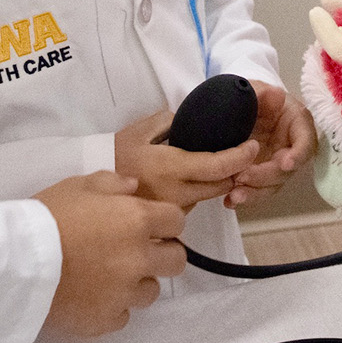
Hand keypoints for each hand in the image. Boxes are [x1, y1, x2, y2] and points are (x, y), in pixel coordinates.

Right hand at [35, 171, 186, 336]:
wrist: (18, 260)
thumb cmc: (47, 217)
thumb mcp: (77, 185)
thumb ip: (112, 183)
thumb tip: (133, 187)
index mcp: (136, 220)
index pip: (176, 221)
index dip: (164, 221)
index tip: (150, 224)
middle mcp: (138, 258)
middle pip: (176, 260)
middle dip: (162, 253)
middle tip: (138, 250)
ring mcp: (124, 292)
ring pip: (151, 291)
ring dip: (138, 282)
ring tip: (110, 274)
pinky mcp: (106, 319)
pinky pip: (123, 314)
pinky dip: (113, 305)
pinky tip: (93, 293)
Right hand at [114, 110, 259, 209]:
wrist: (90, 193)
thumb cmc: (113, 155)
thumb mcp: (140, 130)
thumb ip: (170, 121)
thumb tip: (191, 119)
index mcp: (172, 168)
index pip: (218, 167)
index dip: (240, 156)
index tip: (252, 145)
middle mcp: (177, 194)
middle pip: (220, 185)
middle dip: (233, 170)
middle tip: (236, 153)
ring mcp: (172, 211)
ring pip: (206, 197)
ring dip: (212, 183)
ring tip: (206, 165)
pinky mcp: (166, 222)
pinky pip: (190, 205)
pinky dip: (194, 193)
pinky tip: (182, 181)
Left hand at [224, 83, 315, 208]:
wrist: (237, 107)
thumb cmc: (253, 95)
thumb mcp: (255, 89)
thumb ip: (263, 92)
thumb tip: (277, 95)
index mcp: (296, 123)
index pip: (305, 141)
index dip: (298, 154)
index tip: (285, 162)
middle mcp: (291, 146)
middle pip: (286, 169)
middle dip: (266, 176)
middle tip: (242, 177)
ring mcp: (276, 162)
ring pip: (271, 185)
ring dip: (254, 193)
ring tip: (234, 196)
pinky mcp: (261, 174)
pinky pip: (256, 190)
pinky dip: (244, 196)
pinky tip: (229, 202)